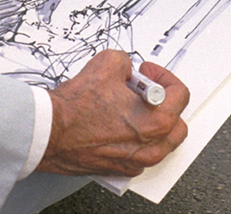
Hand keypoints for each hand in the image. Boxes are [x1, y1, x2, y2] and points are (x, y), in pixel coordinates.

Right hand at [39, 50, 188, 177]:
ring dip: (151, 121)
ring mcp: (136, 161)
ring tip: (129, 106)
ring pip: (160, 142)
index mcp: (156, 120)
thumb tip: (127, 69)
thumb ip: (127, 64)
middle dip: (164, 102)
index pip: (180, 95)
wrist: (50, 131)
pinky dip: (136, 138)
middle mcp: (150, 146)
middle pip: (176, 122)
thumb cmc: (76, 106)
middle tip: (144, 90)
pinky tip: (118, 123)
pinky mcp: (120, 169)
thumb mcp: (109, 62)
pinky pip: (140, 153)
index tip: (148, 73)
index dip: (163, 76)